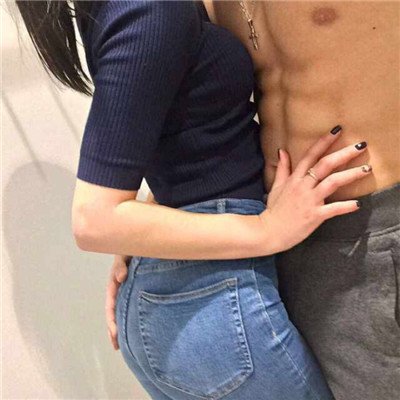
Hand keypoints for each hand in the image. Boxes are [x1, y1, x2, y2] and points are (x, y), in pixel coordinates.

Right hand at [105, 254, 130, 349]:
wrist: (141, 242)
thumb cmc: (131, 248)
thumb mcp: (124, 253)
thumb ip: (121, 264)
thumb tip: (120, 278)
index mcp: (114, 282)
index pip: (110, 303)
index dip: (111, 319)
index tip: (114, 333)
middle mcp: (119, 288)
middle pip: (114, 311)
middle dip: (113, 328)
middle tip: (116, 346)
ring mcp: (127, 289)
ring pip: (122, 310)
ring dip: (121, 326)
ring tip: (122, 345)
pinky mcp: (136, 288)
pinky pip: (132, 305)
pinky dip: (132, 317)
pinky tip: (136, 329)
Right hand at [260, 126, 371, 251]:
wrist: (269, 231)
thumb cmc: (274, 210)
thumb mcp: (276, 186)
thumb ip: (282, 168)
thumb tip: (282, 151)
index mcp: (294, 178)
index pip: (310, 155)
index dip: (324, 142)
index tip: (337, 130)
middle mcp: (303, 186)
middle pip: (325, 165)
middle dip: (344, 154)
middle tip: (361, 145)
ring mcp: (309, 200)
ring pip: (332, 182)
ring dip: (351, 175)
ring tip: (366, 169)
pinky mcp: (314, 215)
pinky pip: (333, 209)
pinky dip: (346, 206)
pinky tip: (357, 204)